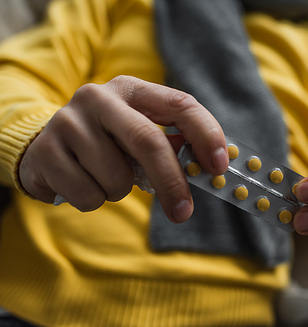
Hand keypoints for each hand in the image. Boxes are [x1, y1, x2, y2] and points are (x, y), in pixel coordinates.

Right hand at [19, 75, 227, 221]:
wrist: (46, 144)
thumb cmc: (108, 142)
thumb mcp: (138, 133)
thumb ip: (169, 143)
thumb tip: (207, 168)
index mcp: (132, 89)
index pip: (180, 104)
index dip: (206, 135)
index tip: (219, 167)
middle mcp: (98, 97)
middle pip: (148, 141)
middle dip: (172, 182)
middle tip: (184, 212)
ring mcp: (67, 122)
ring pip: (117, 178)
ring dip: (121, 191)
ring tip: (106, 176)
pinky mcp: (45, 152)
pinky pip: (89, 195)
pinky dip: (94, 199)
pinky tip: (82, 181)